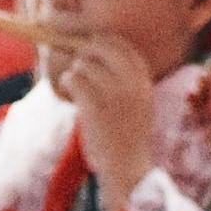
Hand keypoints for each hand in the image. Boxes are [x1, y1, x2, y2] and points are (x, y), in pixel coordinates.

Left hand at [47, 34, 163, 200]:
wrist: (128, 168)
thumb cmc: (128, 137)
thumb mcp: (139, 104)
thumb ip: (127, 80)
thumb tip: (96, 54)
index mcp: (144, 81)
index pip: (123, 46)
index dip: (104, 42)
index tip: (92, 46)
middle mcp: (132, 83)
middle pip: (101, 47)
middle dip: (84, 52)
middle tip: (78, 65)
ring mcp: (114, 93)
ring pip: (83, 63)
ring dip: (74, 72)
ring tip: (75, 85)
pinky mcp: (95, 105)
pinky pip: (74, 79)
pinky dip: (67, 82)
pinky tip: (69, 92)